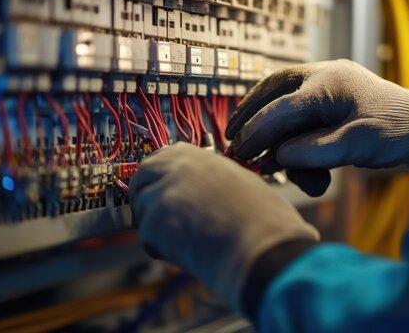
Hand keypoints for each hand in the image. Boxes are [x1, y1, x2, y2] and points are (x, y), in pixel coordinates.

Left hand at [129, 143, 318, 311]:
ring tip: (188, 242)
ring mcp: (162, 192)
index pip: (165, 157)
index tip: (165, 192)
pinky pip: (147, 239)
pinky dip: (163, 251)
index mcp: (201, 155)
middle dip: (145, 197)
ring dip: (156, 227)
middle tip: (157, 221)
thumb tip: (201, 195)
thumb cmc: (265, 221)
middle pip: (143, 176)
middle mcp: (178, 166)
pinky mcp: (153, 221)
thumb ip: (212, 182)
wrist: (264, 247)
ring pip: (143, 210)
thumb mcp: (240, 183)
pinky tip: (190, 254)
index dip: (162, 177)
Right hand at [225, 59, 408, 194]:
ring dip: (272, 132)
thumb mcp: (355, 145)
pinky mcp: (327, 102)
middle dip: (250, 116)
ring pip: (281, 102)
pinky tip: (291, 161)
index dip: (259, 131)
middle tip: (231, 139)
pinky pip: (297, 113)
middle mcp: (322, 78)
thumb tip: (278, 156)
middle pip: (273, 91)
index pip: (283, 107)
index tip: (241, 152)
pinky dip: (289, 137)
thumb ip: (314, 152)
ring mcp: (324, 87)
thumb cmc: (394, 132)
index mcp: (330, 82)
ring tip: (266, 162)